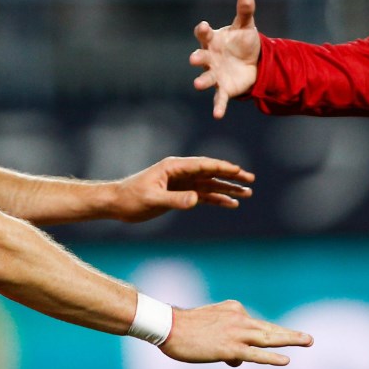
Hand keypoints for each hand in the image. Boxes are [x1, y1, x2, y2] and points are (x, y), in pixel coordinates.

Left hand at [110, 156, 253, 222]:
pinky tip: (231, 204)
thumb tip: (196, 200)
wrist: (118, 203)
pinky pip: (203, 195)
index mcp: (174, 166)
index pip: (203, 165)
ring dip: (228, 189)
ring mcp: (182, 183)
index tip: (238, 170)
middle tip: (250, 180)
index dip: (222, 167)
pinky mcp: (181, 194)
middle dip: (231, 176)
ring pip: (210, 184)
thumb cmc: (131, 198)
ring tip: (247, 193)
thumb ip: (175, 200)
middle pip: (211, 172)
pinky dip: (217, 199)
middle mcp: (181, 172)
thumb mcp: (153, 199)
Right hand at [162, 300, 312, 366]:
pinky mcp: (230, 348)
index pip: (255, 328)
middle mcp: (239, 317)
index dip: (257, 342)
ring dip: (289, 340)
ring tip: (307, 342)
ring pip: (268, 338)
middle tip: (309, 339)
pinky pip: (255, 354)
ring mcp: (236, 333)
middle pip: (269, 329)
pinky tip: (285, 360)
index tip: (251, 350)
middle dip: (289, 335)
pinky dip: (271, 358)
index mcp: (235, 309)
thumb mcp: (210, 327)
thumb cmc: (185, 328)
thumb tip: (237, 361)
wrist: (168, 326)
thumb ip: (227, 340)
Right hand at [190, 0, 261, 118]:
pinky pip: (219, 98)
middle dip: (197, 58)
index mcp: (213, 40)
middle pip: (201, 57)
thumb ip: (244, 11)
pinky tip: (217, 115)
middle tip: (194, 59)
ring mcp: (215, 74)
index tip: (203, 26)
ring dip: (202, 81)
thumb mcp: (246, 26)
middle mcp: (210, 57)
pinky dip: (218, 106)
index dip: (202, 31)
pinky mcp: (224, 89)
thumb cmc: (243, 41)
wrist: (252, 62)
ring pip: (206, 78)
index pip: (204, 34)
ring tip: (198, 84)